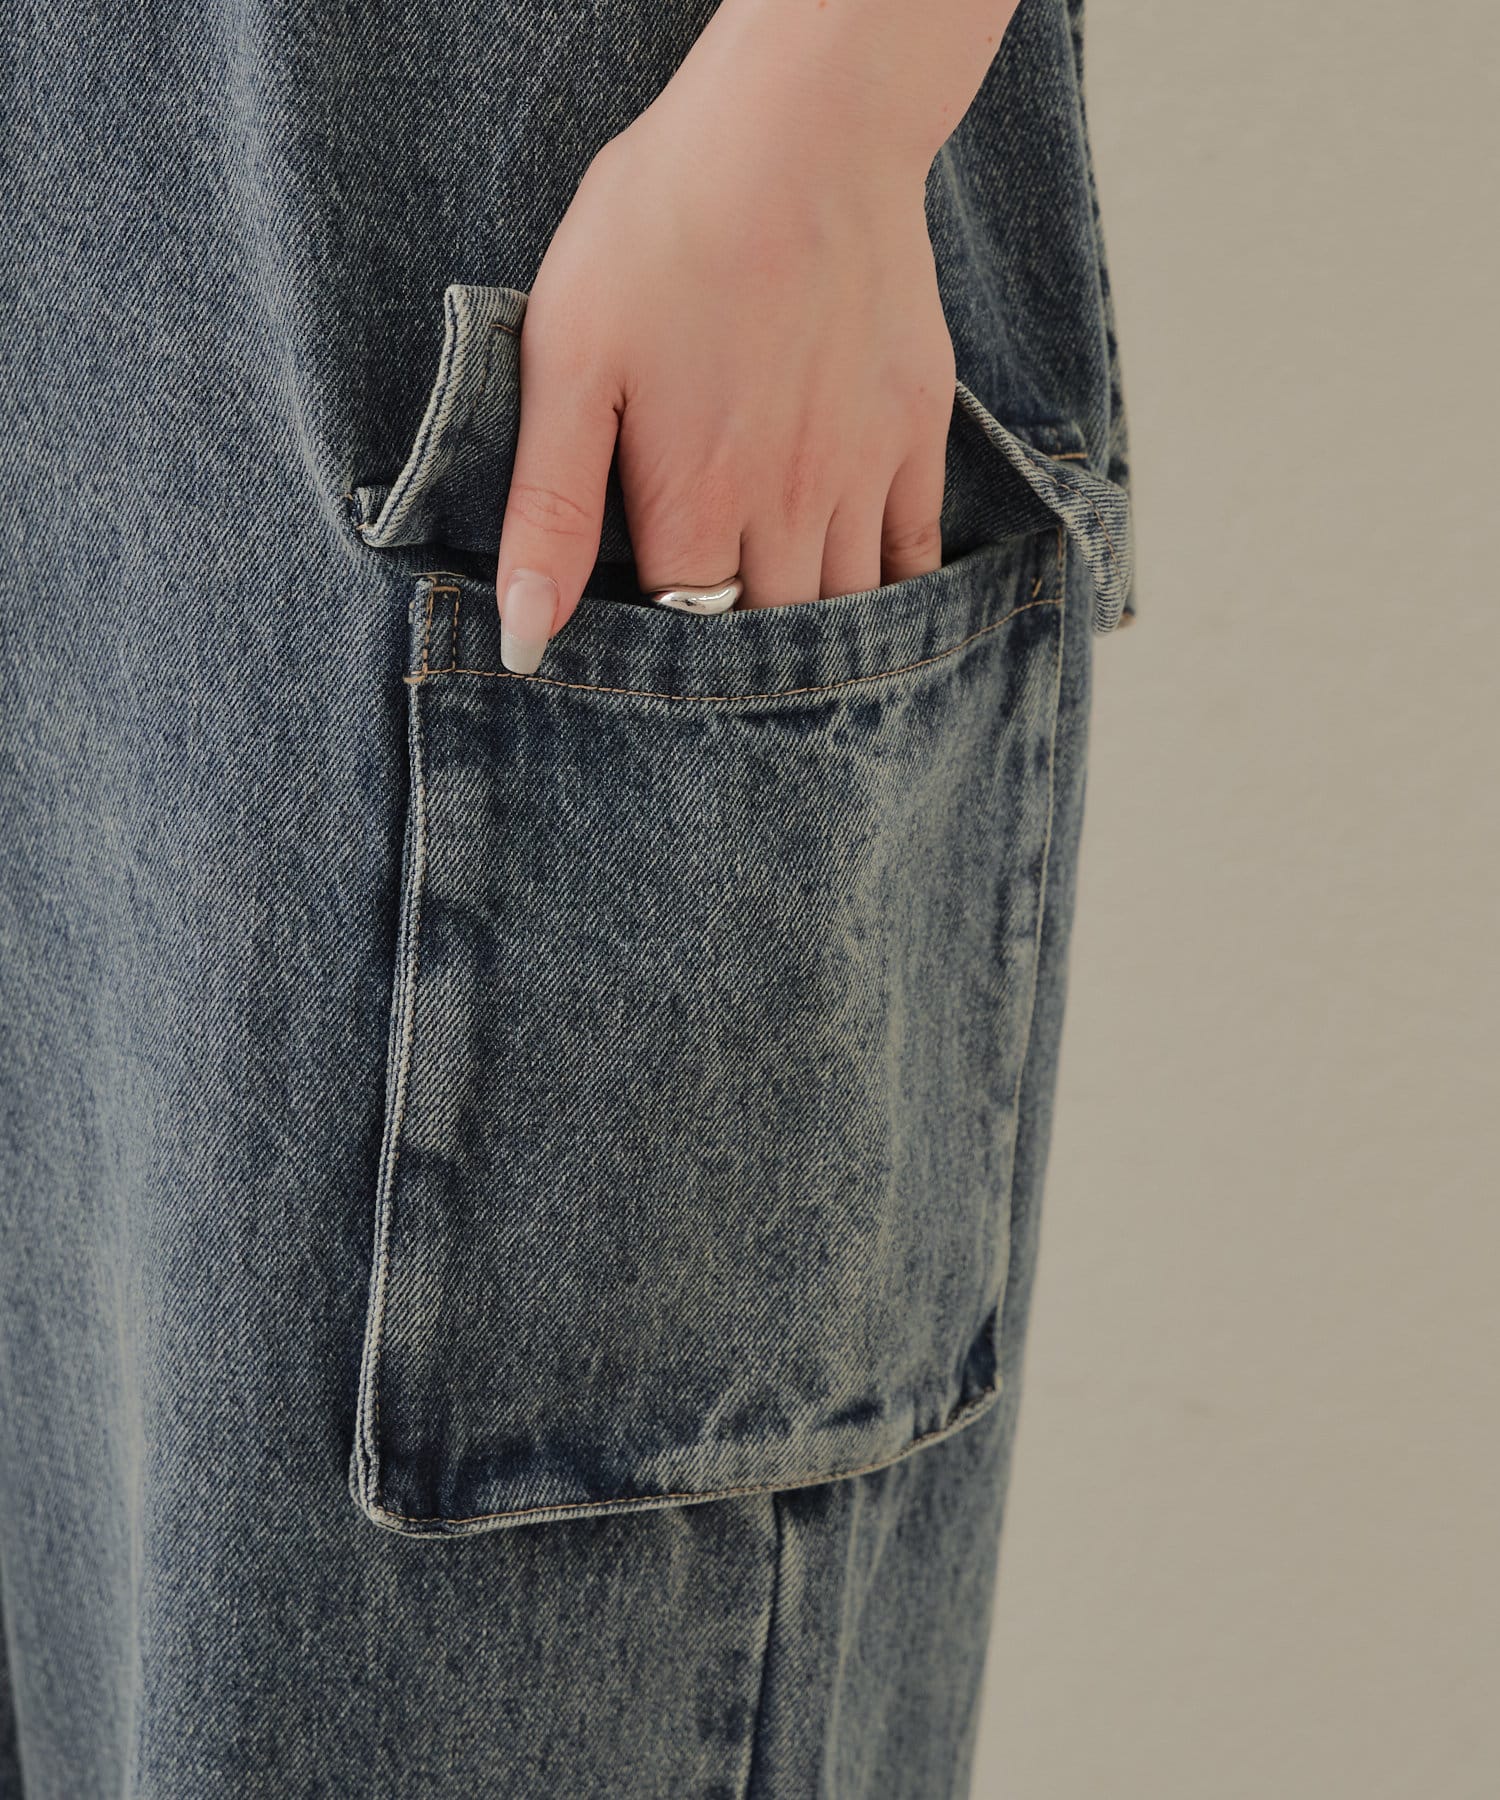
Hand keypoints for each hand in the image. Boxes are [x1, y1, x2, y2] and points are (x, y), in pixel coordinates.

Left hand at [493, 30, 958, 670]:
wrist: (803, 127)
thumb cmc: (666, 225)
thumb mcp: (569, 357)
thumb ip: (548, 508)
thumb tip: (524, 635)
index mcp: (694, 501)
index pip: (685, 633)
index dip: (662, 655)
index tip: (648, 650)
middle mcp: (786, 508)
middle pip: (770, 635)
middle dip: (741, 662)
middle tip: (719, 666)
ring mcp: (861, 472)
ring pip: (848, 607)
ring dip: (817, 641)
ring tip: (789, 653)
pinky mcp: (915, 428)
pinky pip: (916, 549)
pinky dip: (896, 592)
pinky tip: (873, 605)